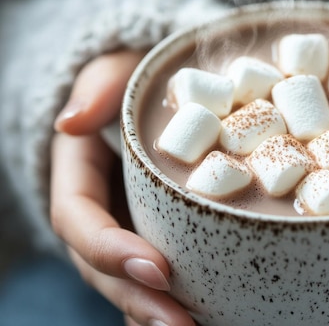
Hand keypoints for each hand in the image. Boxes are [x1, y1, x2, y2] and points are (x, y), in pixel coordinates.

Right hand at [51, 50, 195, 325]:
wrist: (152, 97)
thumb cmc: (132, 80)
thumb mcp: (113, 70)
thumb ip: (96, 87)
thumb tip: (71, 122)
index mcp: (79, 178)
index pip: (80, 222)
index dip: (110, 249)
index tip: (156, 268)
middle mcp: (101, 213)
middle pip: (105, 268)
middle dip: (140, 299)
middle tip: (182, 323)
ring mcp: (129, 229)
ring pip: (131, 283)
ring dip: (159, 313)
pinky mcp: (161, 236)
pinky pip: (164, 277)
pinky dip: (181, 301)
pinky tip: (215, 317)